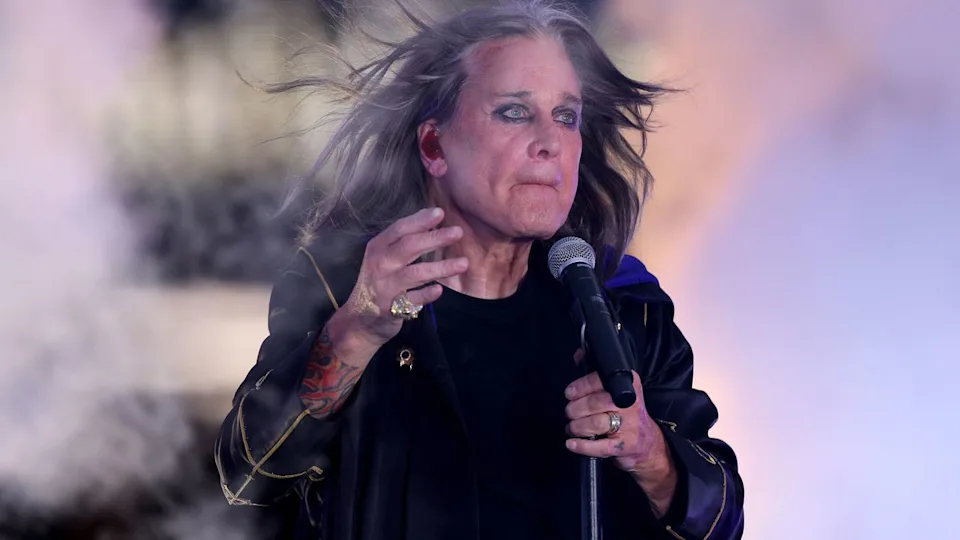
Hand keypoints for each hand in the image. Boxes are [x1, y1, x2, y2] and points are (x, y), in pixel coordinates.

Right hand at [332, 207, 467, 352]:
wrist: (361, 320)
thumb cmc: (379, 280)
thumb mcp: (384, 256)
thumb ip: (405, 238)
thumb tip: (433, 217)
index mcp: (378, 247)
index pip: (399, 229)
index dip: (420, 220)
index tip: (440, 213)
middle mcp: (380, 264)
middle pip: (408, 247)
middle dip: (434, 239)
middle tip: (458, 232)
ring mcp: (385, 287)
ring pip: (414, 273)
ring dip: (440, 268)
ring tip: (463, 263)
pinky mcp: (392, 308)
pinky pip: (411, 301)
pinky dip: (425, 295)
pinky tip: (439, 290)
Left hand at [563, 355, 670, 476]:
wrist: (649, 444)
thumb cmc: (627, 414)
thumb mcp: (617, 390)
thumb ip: (597, 373)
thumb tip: (579, 354)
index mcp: (629, 385)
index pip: (599, 380)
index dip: (580, 387)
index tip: (569, 393)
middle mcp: (631, 403)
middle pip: (594, 403)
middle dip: (574, 409)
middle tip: (570, 413)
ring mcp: (630, 425)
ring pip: (595, 423)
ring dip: (577, 427)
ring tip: (572, 428)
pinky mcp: (625, 445)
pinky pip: (599, 446)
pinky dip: (582, 446)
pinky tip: (572, 443)